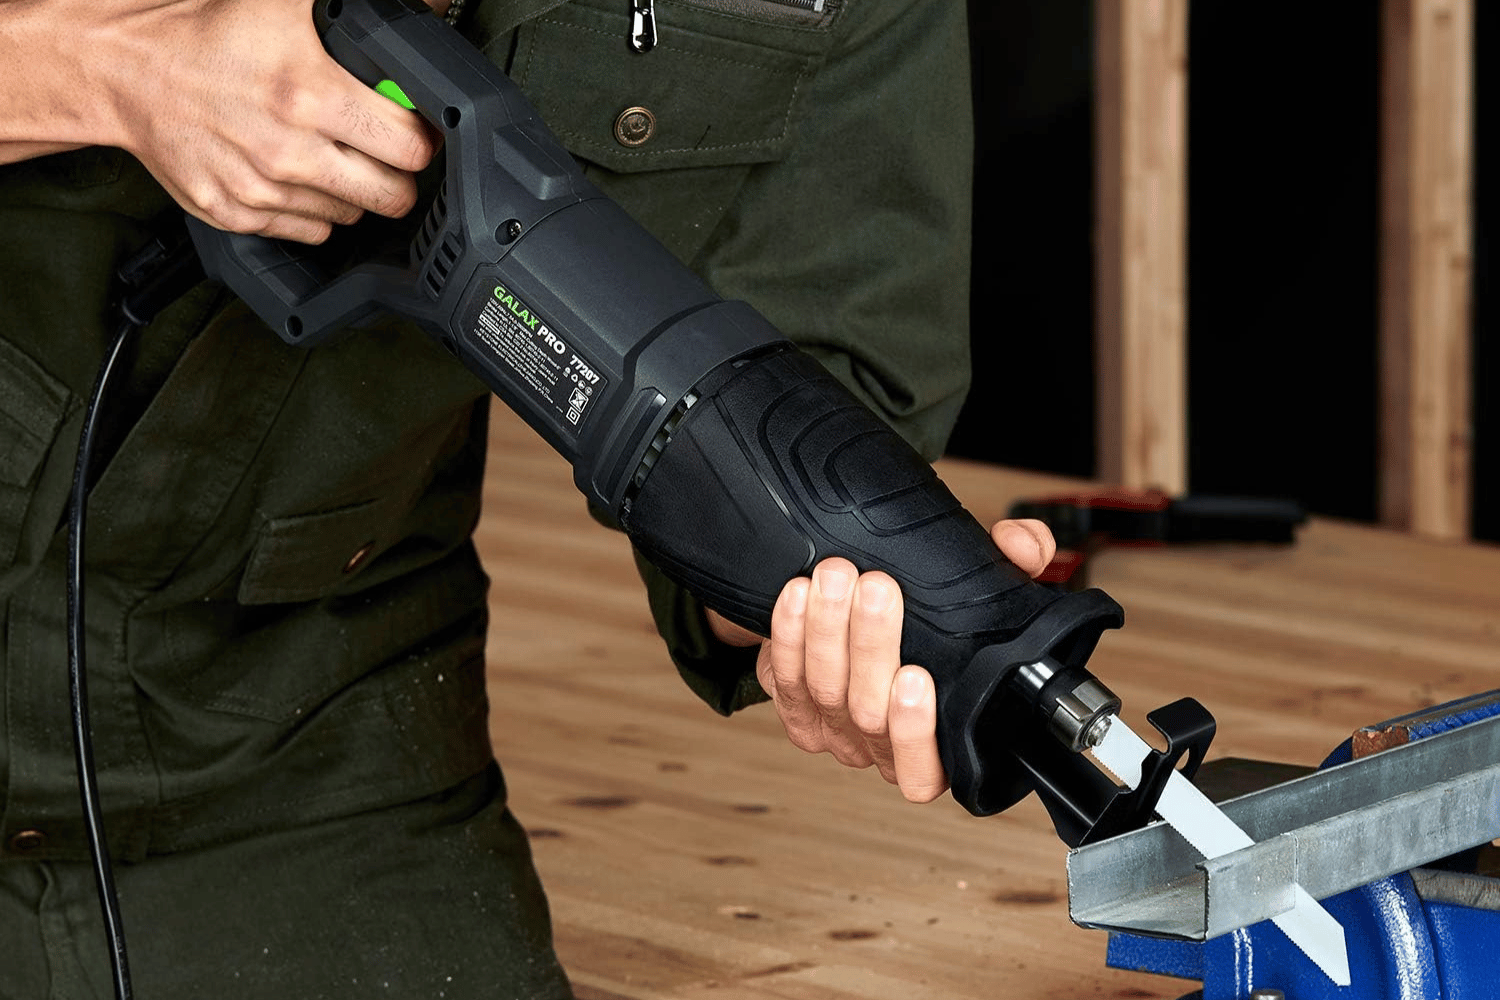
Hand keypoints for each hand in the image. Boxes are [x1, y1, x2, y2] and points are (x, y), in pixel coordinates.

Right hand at [8, 0, 445, 242]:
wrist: (125, 70)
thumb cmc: (207, 34)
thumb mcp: (286, 4)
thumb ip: (357, 11)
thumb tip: (429, 10)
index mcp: (311, 95)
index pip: (411, 148)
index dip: (421, 139)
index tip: (414, 131)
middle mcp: (288, 150)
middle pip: (392, 195)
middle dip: (397, 174)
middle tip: (384, 153)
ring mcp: (262, 190)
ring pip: (354, 216)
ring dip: (354, 191)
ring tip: (333, 156)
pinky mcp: (236, 216)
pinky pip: (310, 232)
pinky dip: (314, 209)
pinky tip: (299, 176)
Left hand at [708, 519, 1056, 801]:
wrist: (863, 604)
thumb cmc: (935, 614)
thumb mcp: (984, 588)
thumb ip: (1016, 561)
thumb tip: (1024, 547)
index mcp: (938, 744)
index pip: (924, 770)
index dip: (916, 731)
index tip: (916, 675)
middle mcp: (880, 747)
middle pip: (867, 712)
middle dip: (870, 645)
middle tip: (875, 588)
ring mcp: (832, 729)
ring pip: (823, 690)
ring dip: (826, 630)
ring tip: (835, 576)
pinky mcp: (791, 704)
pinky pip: (782, 675)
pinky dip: (788, 633)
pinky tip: (797, 595)